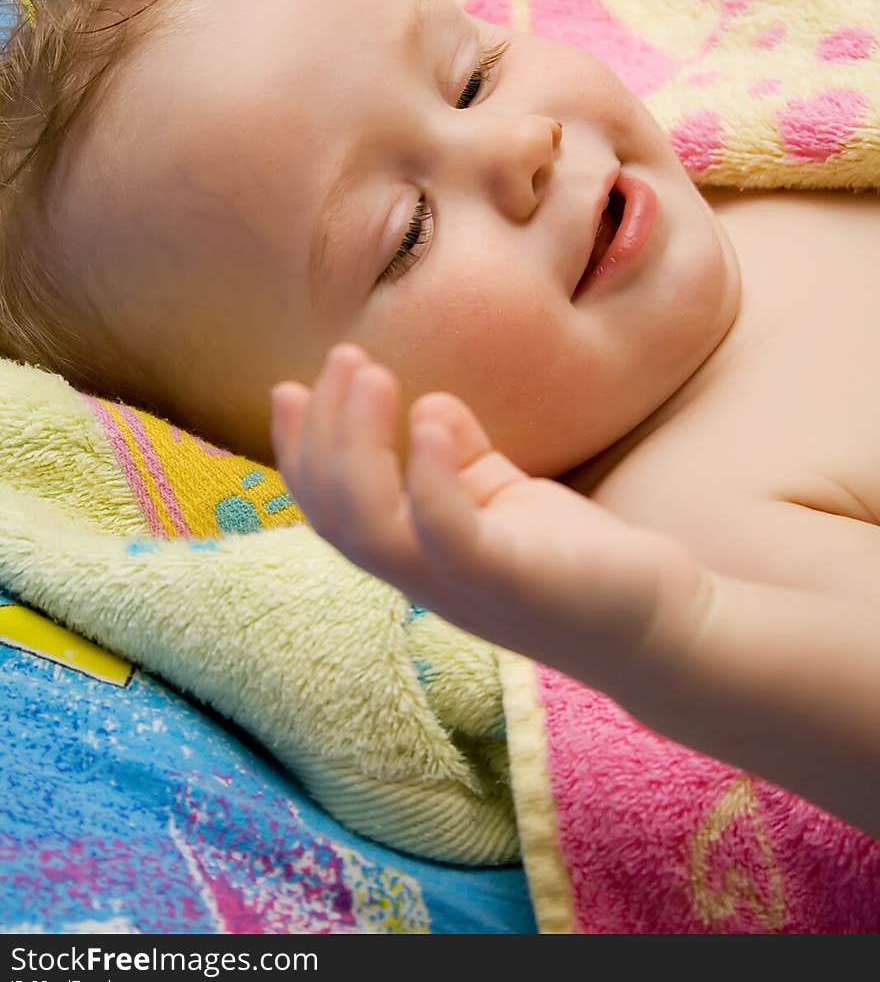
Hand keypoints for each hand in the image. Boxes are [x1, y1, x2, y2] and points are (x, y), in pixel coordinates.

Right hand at [270, 343, 706, 688]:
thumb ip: (461, 454)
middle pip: (335, 514)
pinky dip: (429, 473)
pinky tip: (431, 414)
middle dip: (323, 431)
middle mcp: (424, 577)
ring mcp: (462, 586)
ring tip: (370, 374)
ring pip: (370, 526)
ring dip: (356, 445)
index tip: (289, 388)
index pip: (330, 508)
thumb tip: (428, 406)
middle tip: (347, 358)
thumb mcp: (504, 497)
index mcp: (415, 554)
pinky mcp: (510, 581)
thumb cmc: (574, 562)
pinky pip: (447, 532)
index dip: (298, 451)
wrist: (658, 624)